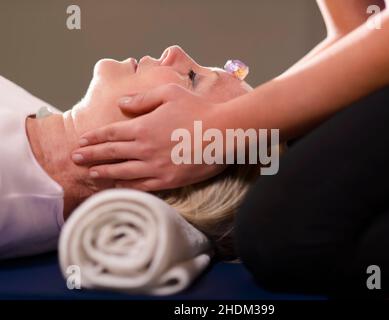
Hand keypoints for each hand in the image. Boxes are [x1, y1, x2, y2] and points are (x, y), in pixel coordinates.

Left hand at [72, 84, 227, 190]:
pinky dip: (127, 188)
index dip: (94, 138)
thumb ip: (143, 98)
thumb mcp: (170, 93)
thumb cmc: (198, 110)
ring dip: (104, 173)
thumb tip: (122, 103)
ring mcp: (156, 167)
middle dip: (91, 156)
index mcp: (143, 126)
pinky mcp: (168, 181)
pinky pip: (142, 186)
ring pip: (123, 172)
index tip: (82, 141)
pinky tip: (118, 188)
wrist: (223, 133)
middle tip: (74, 160)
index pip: (112, 133)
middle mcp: (145, 148)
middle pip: (111, 154)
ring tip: (90, 175)